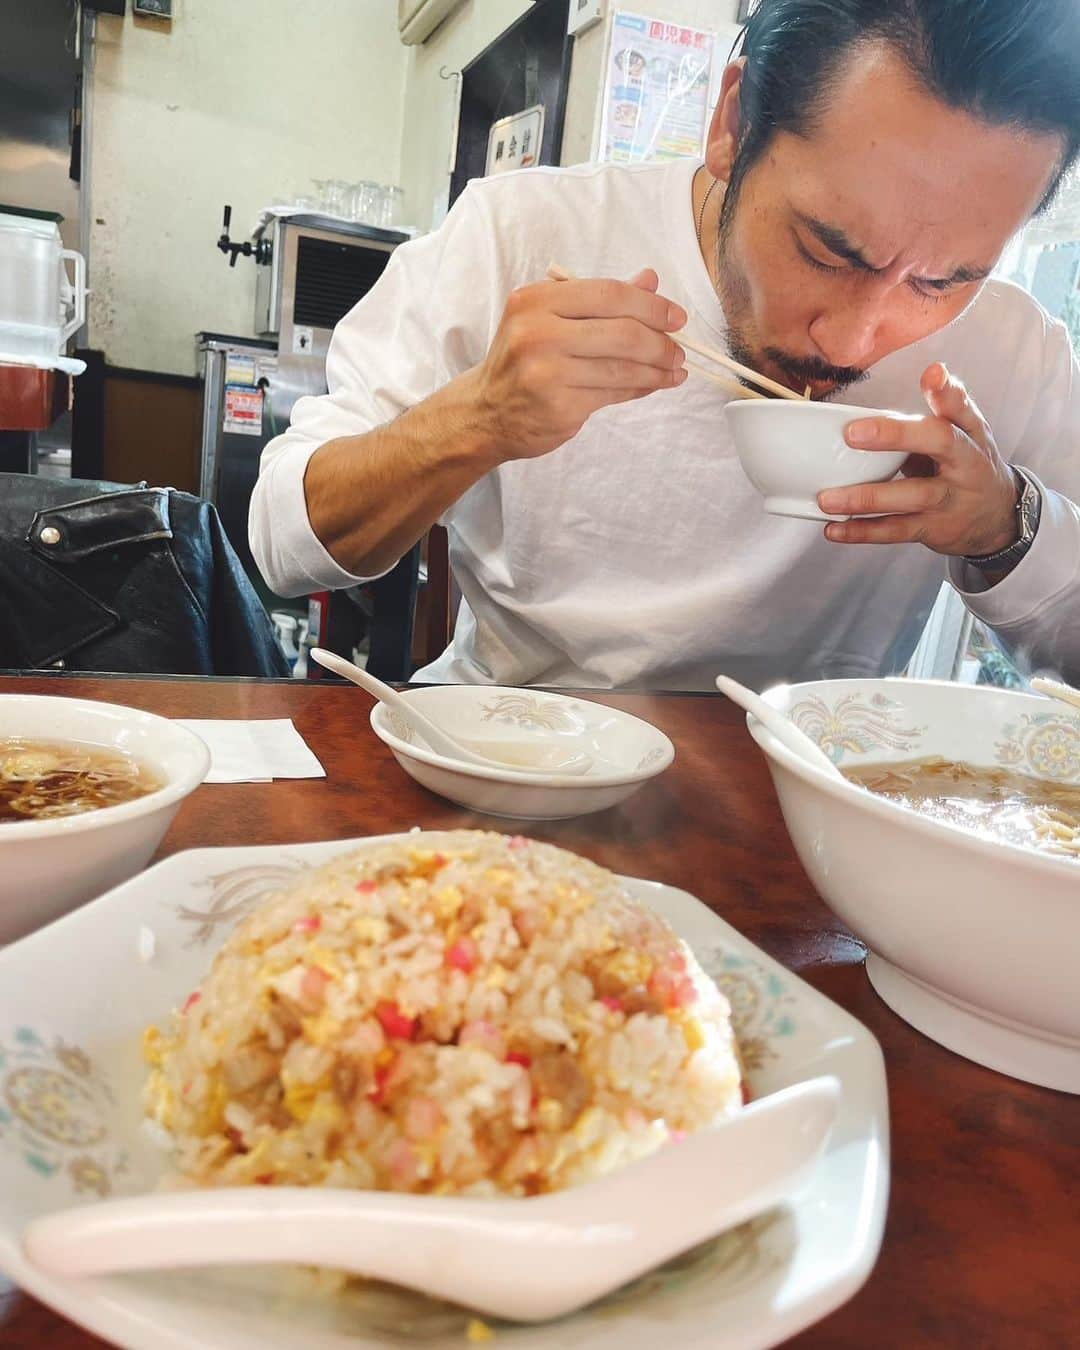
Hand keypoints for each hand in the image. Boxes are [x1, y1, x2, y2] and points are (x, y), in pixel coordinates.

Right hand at [469, 269, 687, 460]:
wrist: (486, 412)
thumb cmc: (523, 360)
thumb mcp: (550, 318)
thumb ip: (599, 301)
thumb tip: (650, 280)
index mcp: (535, 300)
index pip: (609, 294)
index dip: (651, 305)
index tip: (676, 317)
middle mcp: (537, 333)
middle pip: (622, 332)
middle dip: (660, 341)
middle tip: (679, 349)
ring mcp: (546, 373)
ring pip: (622, 368)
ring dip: (656, 369)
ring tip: (674, 369)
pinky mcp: (559, 407)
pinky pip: (613, 394)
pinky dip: (640, 389)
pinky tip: (654, 384)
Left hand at [818, 363, 1019, 556]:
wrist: (998, 517)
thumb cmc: (969, 465)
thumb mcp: (967, 433)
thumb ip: (946, 406)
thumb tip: (933, 371)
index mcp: (969, 435)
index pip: (962, 408)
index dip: (947, 392)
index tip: (932, 375)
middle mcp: (965, 465)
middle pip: (939, 444)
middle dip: (897, 436)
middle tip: (852, 433)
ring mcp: (949, 500)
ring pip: (909, 497)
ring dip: (865, 499)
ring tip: (826, 498)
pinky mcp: (933, 529)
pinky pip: (895, 531)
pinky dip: (862, 532)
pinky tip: (833, 529)